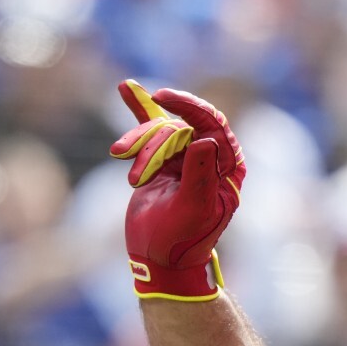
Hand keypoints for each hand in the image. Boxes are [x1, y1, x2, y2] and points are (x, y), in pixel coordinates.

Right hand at [109, 79, 245, 300]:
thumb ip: (199, 175)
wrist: (159, 257)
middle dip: (152, 141)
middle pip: (180, 127)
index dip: (190, 107)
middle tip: (127, 161)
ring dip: (137, 143)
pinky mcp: (161, 159)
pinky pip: (152, 129)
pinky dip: (139, 109)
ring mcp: (185, 156)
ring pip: (159, 131)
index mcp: (228, 167)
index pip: (213, 125)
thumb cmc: (183, 239)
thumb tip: (206, 139)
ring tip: (118, 156)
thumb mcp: (194, 209)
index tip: (162, 98)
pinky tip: (126, 88)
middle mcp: (210, 157)